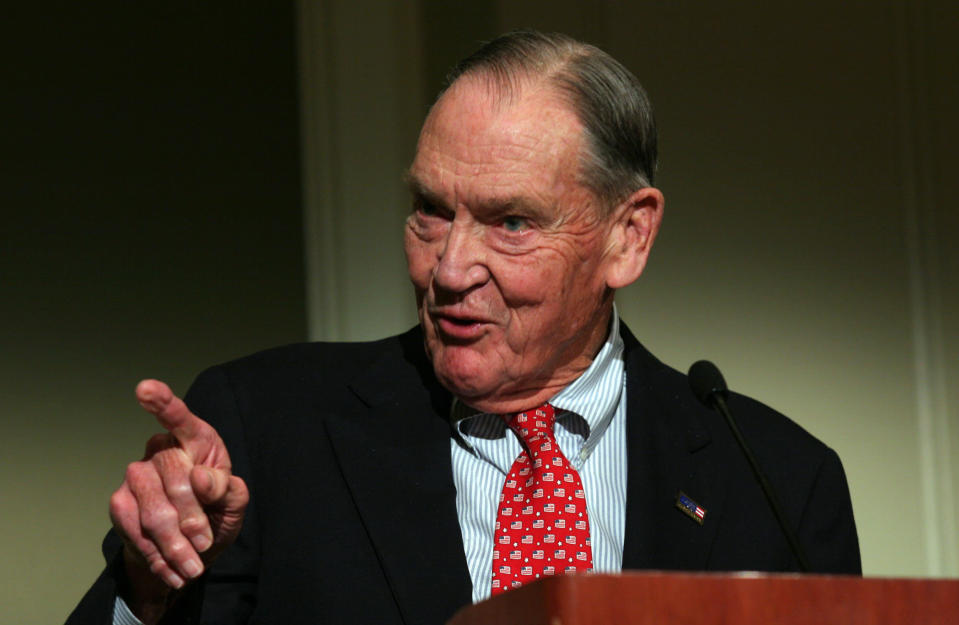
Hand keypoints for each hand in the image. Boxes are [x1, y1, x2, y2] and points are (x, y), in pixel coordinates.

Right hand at [109, 380, 248, 607]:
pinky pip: (136, 531)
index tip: (145, 388)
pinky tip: (173, 570)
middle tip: (205, 545)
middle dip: (193, 520)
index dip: (163, 402)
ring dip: (176, 547)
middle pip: (175, 480)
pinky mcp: (120, 502)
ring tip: (193, 568)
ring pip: (154, 512)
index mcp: (197, 440)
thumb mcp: (234, 503)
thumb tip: (200, 477)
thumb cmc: (217, 512)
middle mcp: (162, 448)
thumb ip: (227, 488)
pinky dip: (158, 556)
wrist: (189, 549)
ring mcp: (137, 474)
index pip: (180, 417)